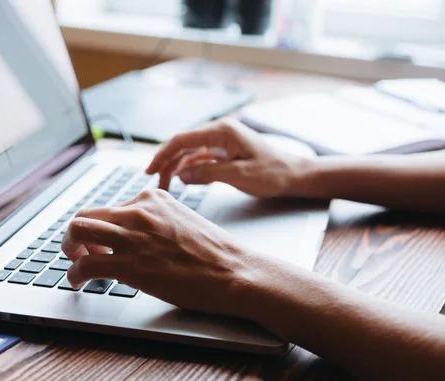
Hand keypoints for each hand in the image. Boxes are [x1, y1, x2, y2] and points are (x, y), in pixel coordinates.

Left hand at [61, 189, 259, 315]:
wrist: (232, 271)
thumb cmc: (215, 252)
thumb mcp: (185, 221)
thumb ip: (159, 221)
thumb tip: (141, 235)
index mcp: (154, 199)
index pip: (112, 207)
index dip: (103, 227)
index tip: (104, 241)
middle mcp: (138, 211)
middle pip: (87, 214)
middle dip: (78, 233)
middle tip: (81, 249)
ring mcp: (132, 236)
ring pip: (77, 231)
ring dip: (70, 248)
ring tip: (75, 262)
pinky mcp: (128, 264)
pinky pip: (84, 265)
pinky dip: (74, 274)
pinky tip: (78, 282)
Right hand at [147, 118, 307, 197]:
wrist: (294, 175)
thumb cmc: (273, 173)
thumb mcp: (240, 176)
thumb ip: (209, 174)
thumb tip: (181, 176)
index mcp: (223, 131)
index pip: (183, 139)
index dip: (163, 154)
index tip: (150, 170)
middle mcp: (220, 132)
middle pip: (183, 145)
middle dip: (166, 162)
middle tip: (154, 182)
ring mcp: (222, 142)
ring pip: (190, 153)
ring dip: (177, 167)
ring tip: (165, 185)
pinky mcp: (225, 153)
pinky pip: (201, 159)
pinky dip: (190, 170)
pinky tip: (183, 181)